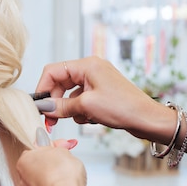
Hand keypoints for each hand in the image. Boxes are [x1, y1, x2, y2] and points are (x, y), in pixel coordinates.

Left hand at [15, 139, 92, 185]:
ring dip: (54, 179)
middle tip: (66, 163)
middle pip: (38, 167)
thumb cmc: (61, 176)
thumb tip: (54, 146)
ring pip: (43, 182)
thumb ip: (56, 147)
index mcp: (23, 161)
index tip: (60, 150)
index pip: (35, 152)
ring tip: (68, 178)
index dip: (50, 150)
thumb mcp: (62, 151)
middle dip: (52, 165)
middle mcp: (22, 178)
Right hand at [36, 56, 170, 141]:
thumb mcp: (86, 107)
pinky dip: (79, 111)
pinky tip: (90, 118)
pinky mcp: (100, 93)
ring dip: (69, 109)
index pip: (52, 71)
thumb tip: (44, 107)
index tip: (39, 105)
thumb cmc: (124, 107)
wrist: (147, 119)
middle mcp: (90, 70)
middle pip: (60, 83)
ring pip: (69, 94)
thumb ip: (61, 106)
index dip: (43, 88)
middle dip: (55, 102)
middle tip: (50, 120)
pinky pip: (79, 101)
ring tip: (78, 118)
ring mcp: (95, 81)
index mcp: (87, 65)